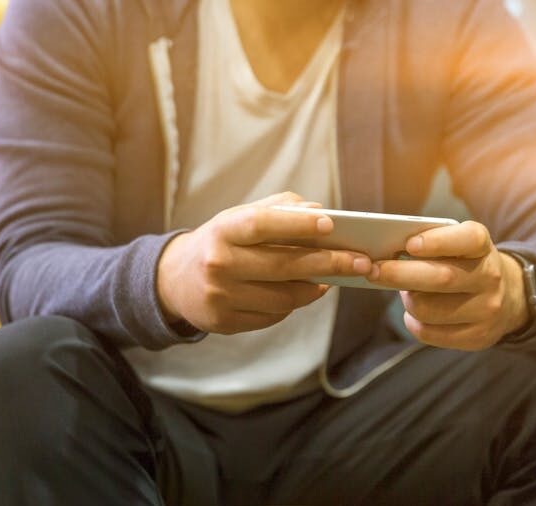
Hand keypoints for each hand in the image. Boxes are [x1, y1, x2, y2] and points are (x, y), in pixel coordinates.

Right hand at [157, 192, 371, 334]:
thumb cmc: (219, 242)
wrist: (174, 280)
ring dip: (313, 289)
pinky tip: (299, 294)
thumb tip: (320, 212)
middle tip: (361, 262)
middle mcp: (218, 264)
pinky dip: (292, 305)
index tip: (331, 224)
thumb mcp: (238, 218)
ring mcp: (220, 297)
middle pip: (283, 266)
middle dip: (328, 263)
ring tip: (328, 279)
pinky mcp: (223, 323)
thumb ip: (278, 210)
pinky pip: (272, 317)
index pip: (263, 225)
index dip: (298, 225)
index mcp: (222, 231)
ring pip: (284, 298)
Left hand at [366, 221, 529, 349]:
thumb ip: (428, 244)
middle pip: (441, 278)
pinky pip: (431, 333)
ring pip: (430, 309)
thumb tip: (384, 254)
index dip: (438, 242)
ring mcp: (488, 309)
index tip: (410, 245)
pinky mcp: (479, 336)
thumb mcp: (457, 246)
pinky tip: (414, 315)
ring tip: (406, 293)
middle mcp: (490, 276)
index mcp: (482, 246)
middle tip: (373, 271)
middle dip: (400, 274)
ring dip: (407, 301)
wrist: (507, 297)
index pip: (467, 239)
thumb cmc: (463, 264)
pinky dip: (413, 323)